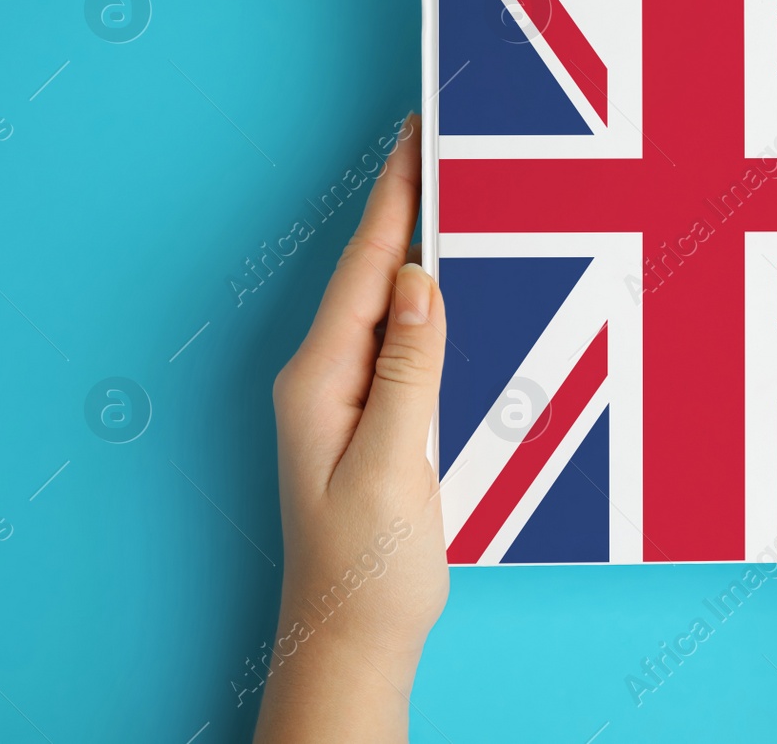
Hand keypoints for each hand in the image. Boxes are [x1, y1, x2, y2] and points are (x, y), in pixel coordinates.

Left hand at [255, 116, 447, 743]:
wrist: (352, 641)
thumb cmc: (364, 570)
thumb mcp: (390, 467)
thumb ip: (408, 371)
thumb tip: (422, 278)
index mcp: (320, 379)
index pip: (365, 269)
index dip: (392, 197)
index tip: (414, 135)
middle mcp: (326, 379)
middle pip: (373, 274)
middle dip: (405, 207)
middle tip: (440, 145)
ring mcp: (349, 400)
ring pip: (390, 305)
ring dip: (419, 251)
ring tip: (452, 196)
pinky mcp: (376, 422)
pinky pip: (405, 344)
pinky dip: (433, 305)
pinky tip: (456, 290)